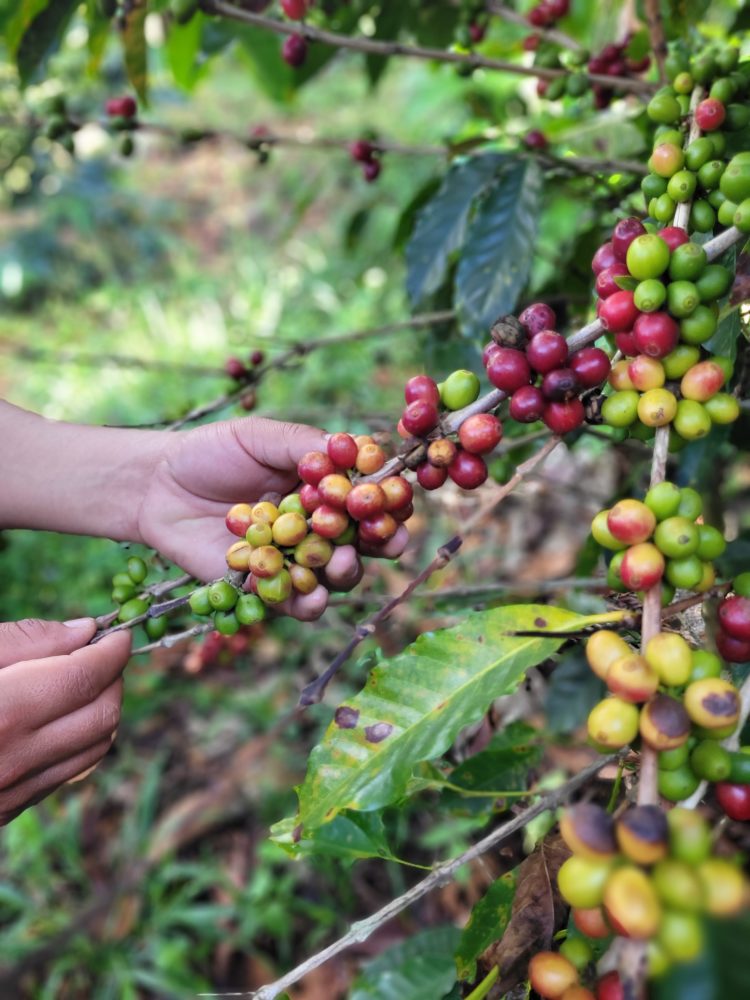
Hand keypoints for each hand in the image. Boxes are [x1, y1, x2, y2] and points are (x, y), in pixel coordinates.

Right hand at [0, 618, 130, 826]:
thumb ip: (25, 641)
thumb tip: (84, 632)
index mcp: (4, 713)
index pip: (85, 678)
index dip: (111, 651)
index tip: (119, 634)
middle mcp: (14, 760)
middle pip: (102, 715)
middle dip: (114, 678)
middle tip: (103, 655)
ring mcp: (10, 793)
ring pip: (95, 749)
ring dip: (104, 710)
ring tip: (86, 684)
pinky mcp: (6, 810)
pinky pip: (67, 772)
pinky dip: (80, 740)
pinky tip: (61, 719)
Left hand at [136, 418, 407, 618]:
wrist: (157, 488)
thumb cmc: (211, 454)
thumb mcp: (259, 437)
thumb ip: (304, 445)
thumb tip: (355, 451)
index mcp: (325, 488)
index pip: (370, 497)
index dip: (388, 501)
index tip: (395, 500)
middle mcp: (318, 527)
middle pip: (366, 541)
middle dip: (379, 542)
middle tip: (380, 539)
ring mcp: (295, 559)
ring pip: (336, 576)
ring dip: (346, 573)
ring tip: (341, 564)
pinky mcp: (267, 588)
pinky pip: (295, 602)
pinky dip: (305, 601)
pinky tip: (307, 595)